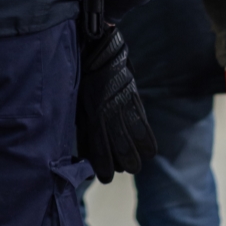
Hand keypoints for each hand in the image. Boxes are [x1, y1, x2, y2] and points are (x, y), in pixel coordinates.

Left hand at [76, 25, 156, 181]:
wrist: (99, 48)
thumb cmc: (83, 77)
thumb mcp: (78, 104)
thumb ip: (83, 128)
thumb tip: (85, 152)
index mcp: (94, 114)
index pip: (100, 148)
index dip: (103, 167)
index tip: (104, 178)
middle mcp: (111, 112)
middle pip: (123, 148)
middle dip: (125, 164)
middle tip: (124, 168)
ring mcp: (126, 105)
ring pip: (138, 139)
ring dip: (138, 153)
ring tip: (137, 162)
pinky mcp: (136, 98)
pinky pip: (145, 124)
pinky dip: (147, 140)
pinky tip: (147, 150)